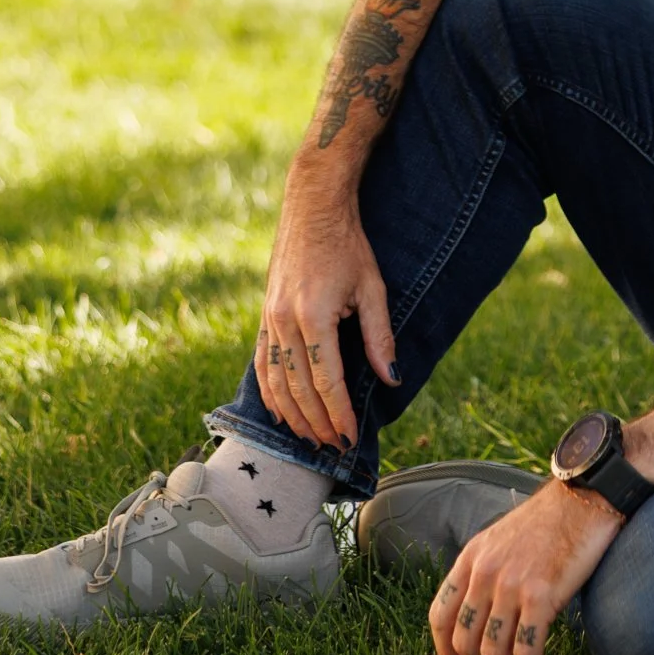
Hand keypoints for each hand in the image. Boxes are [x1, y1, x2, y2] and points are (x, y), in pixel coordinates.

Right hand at [256, 170, 396, 449]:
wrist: (312, 207)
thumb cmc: (348, 243)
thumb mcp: (373, 287)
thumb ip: (380, 335)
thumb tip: (392, 378)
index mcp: (314, 315)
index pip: (326, 381)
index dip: (339, 413)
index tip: (350, 438)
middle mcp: (285, 321)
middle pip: (299, 389)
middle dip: (318, 423)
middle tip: (334, 448)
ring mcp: (269, 319)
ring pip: (275, 382)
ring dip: (293, 416)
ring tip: (311, 439)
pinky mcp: (263, 315)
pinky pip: (261, 364)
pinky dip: (269, 393)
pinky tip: (281, 412)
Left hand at [427, 479, 621, 654]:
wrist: (583, 499)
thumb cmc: (547, 521)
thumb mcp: (499, 540)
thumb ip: (483, 572)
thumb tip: (479, 617)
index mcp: (470, 558)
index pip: (440, 616)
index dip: (445, 652)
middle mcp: (484, 573)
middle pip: (465, 641)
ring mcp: (511, 585)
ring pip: (494, 652)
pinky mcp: (541, 596)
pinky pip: (526, 650)